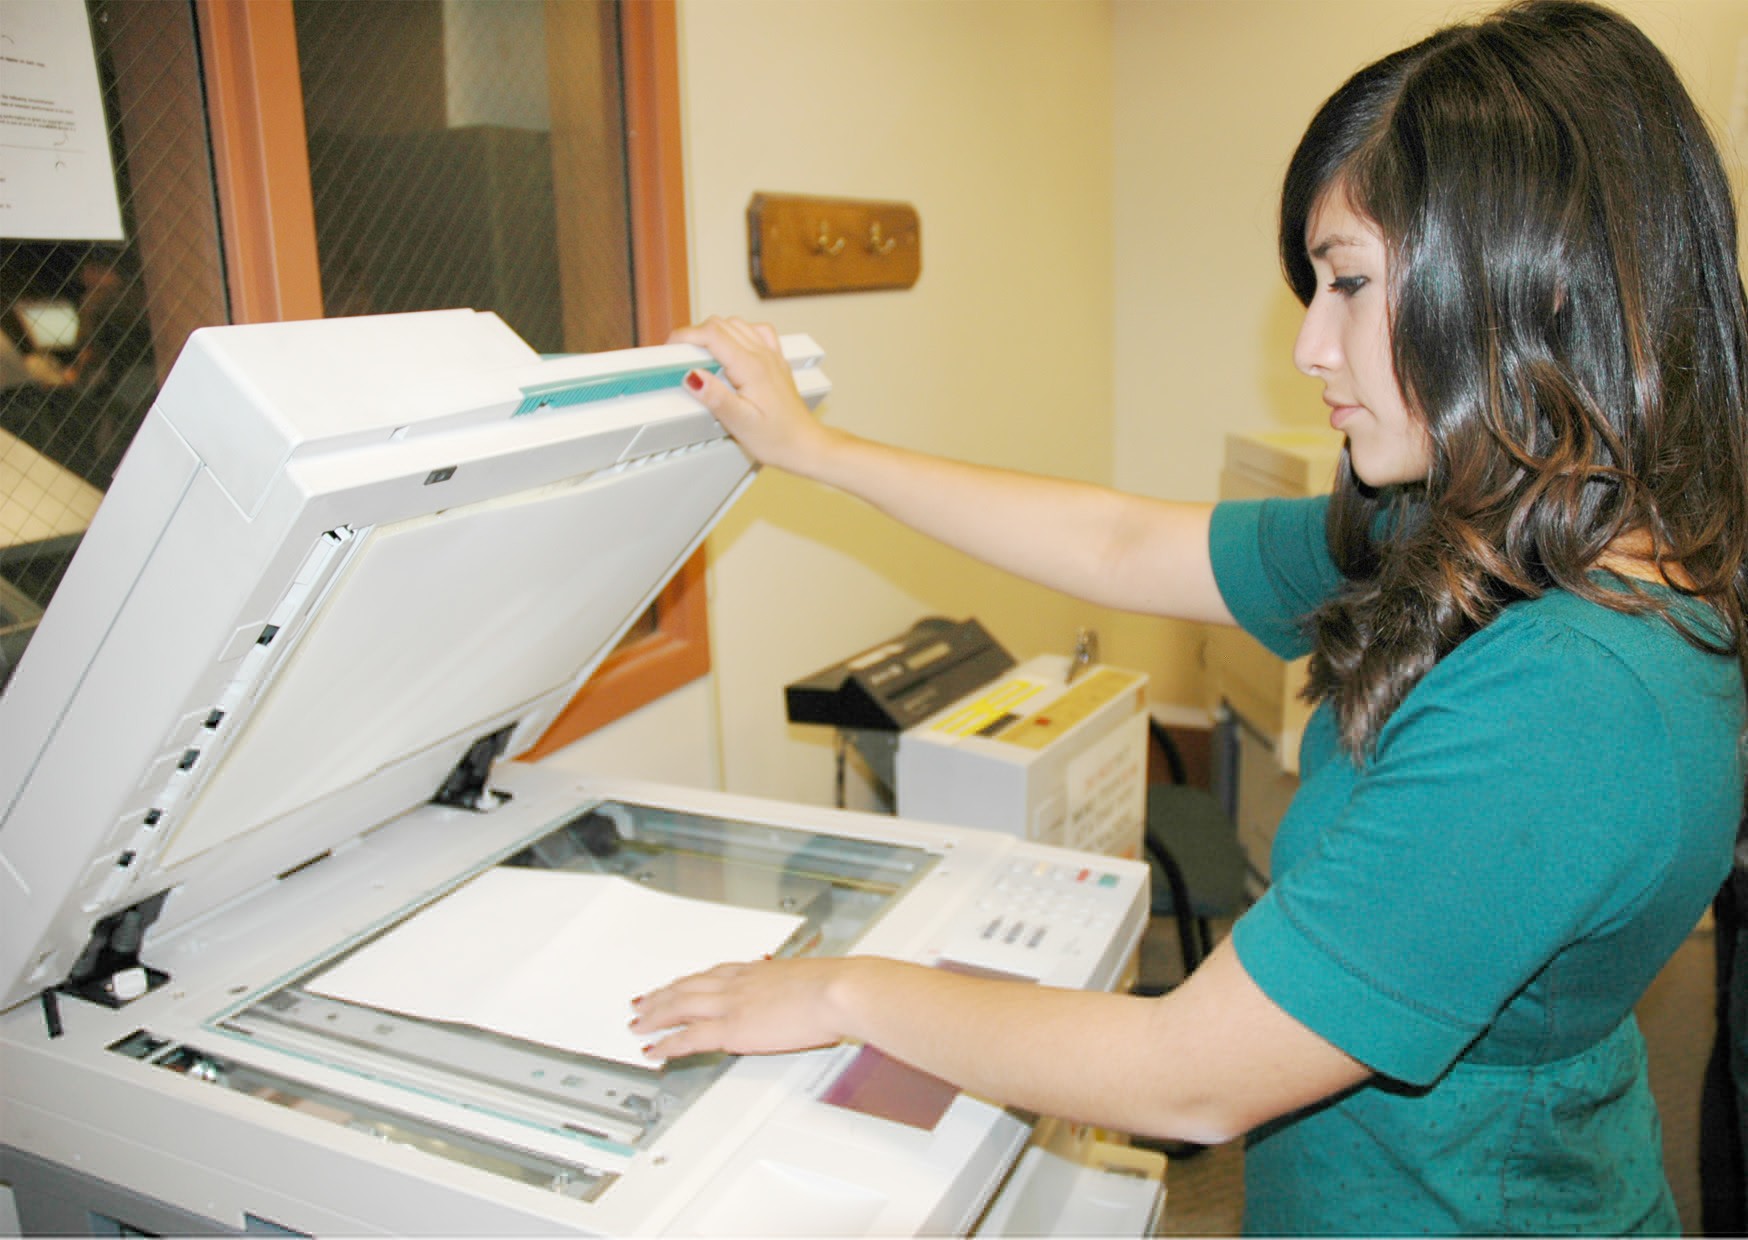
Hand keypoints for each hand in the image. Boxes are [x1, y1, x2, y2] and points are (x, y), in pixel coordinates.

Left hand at [630, 956, 860, 1061]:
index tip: (677, 984)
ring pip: (679, 1006)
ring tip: (638, 1023)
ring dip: (655, 1015)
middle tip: (643, 1002)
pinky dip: (667, 1043)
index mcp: (756, 971)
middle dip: (662, 995)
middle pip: (688, 987)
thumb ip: (795, 991)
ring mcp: (731, 1005)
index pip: (712, 974)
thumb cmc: (835, 988)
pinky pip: (689, 1037)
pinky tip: (654, 1050)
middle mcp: (738, 983)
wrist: (837, 991)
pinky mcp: (731, 1029)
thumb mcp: (810, 981)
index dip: (689, 980)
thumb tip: (802, 1000)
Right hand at [670, 316, 835, 474]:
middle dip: (696, 333)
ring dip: (715, 331)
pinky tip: (732, 346)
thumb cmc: (777, 438)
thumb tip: (693, 377)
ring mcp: (771, 356)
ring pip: (737, 324)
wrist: (804, 444)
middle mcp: (763, 356)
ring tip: (700, 352)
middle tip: (680, 353)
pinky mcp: (776, 362)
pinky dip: (738, 332)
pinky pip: (756, 332)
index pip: (712, 334)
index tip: (671, 346)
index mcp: (752, 367)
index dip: (686, 336)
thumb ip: (715, 397)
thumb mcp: (740, 423)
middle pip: (722, 324)